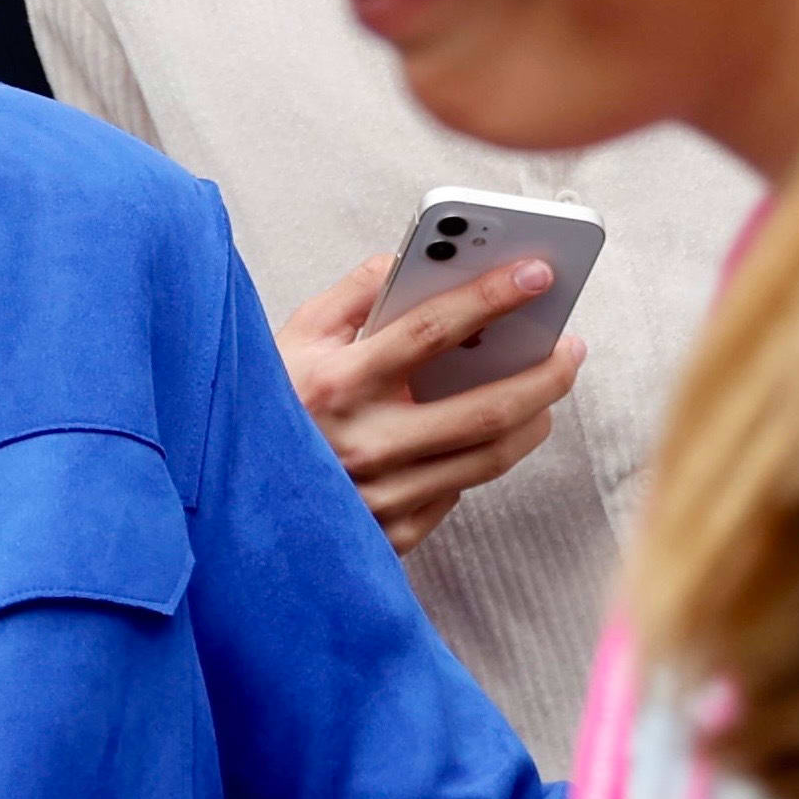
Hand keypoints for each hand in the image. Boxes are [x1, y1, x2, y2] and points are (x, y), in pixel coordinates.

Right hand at [277, 254, 582, 554]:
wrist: (227, 503)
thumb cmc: (261, 405)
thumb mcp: (288, 338)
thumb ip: (351, 295)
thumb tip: (409, 260)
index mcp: (336, 383)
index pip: (432, 331)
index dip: (491, 296)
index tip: (539, 273)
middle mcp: (364, 444)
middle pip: (485, 409)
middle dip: (545, 374)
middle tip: (572, 347)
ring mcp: (381, 497)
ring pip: (487, 459)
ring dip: (532, 419)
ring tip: (546, 389)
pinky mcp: (389, 537)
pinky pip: (455, 493)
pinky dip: (476, 458)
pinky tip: (482, 435)